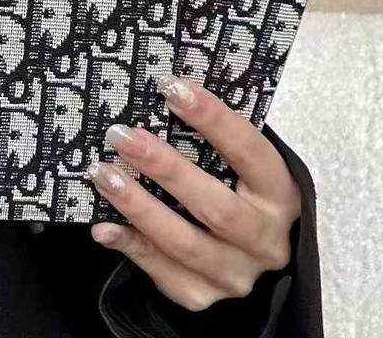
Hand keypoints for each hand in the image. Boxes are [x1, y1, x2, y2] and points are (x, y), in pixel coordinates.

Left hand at [89, 77, 300, 311]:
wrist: (243, 253)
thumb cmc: (235, 190)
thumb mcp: (238, 166)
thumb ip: (212, 140)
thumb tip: (164, 91)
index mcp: (280, 194)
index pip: (250, 151)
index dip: (212, 118)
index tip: (172, 87)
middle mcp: (266, 240)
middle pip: (215, 206)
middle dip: (164, 168)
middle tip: (122, 135)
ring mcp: (235, 273)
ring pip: (184, 243)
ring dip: (138, 206)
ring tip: (102, 173)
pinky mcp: (202, 295)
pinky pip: (161, 271)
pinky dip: (130, 245)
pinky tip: (103, 225)